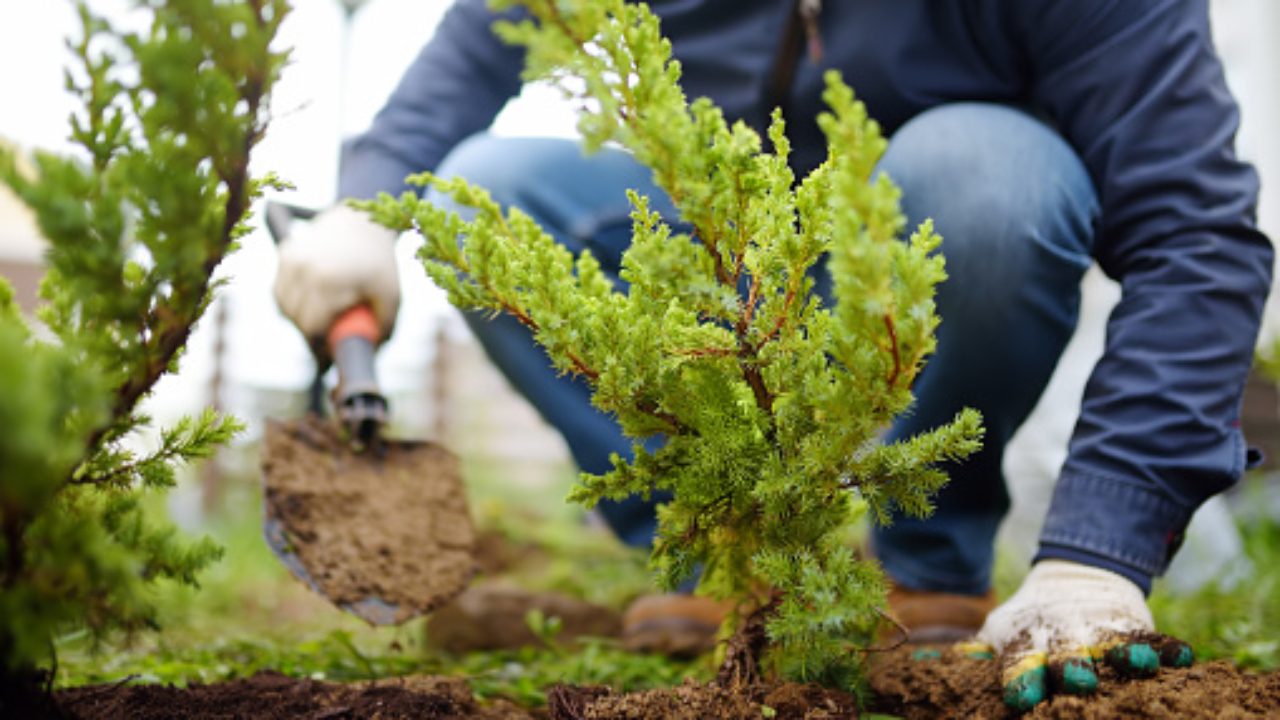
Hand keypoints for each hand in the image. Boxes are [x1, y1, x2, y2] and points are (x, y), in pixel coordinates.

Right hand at [273, 203, 399, 354]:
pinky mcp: (285, 254)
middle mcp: (304, 269)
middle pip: (297, 320)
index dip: (319, 349)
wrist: (363, 222)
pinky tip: (310, 302)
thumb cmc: (380, 264)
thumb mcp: (391, 297)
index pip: (312, 327)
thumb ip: (383, 329)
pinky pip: (280, 291)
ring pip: (284, 307)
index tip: (327, 362)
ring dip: (298, 320)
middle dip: (311, 337)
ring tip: (322, 321)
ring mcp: (292, 260)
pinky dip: (291, 303)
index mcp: (330, 281)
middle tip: (327, 344)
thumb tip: (369, 356)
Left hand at [963, 559, 1192, 711]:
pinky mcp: (1134, 627)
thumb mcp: (1000, 631)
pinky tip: (1182, 657)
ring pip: (1113, 646)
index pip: (1020, 663)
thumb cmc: (1030, 622)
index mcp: (1028, 644)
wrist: (1074, 577)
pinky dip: (1168, 648)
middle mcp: (1064, 640)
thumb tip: (921, 666)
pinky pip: (1154, 639)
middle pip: (1067, 657)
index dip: (1020, 678)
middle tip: (1076, 680)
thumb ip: (972, 653)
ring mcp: (1101, 632)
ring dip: (1123, 656)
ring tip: (1135, 663)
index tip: (1019, 696)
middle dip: (1070, 668)